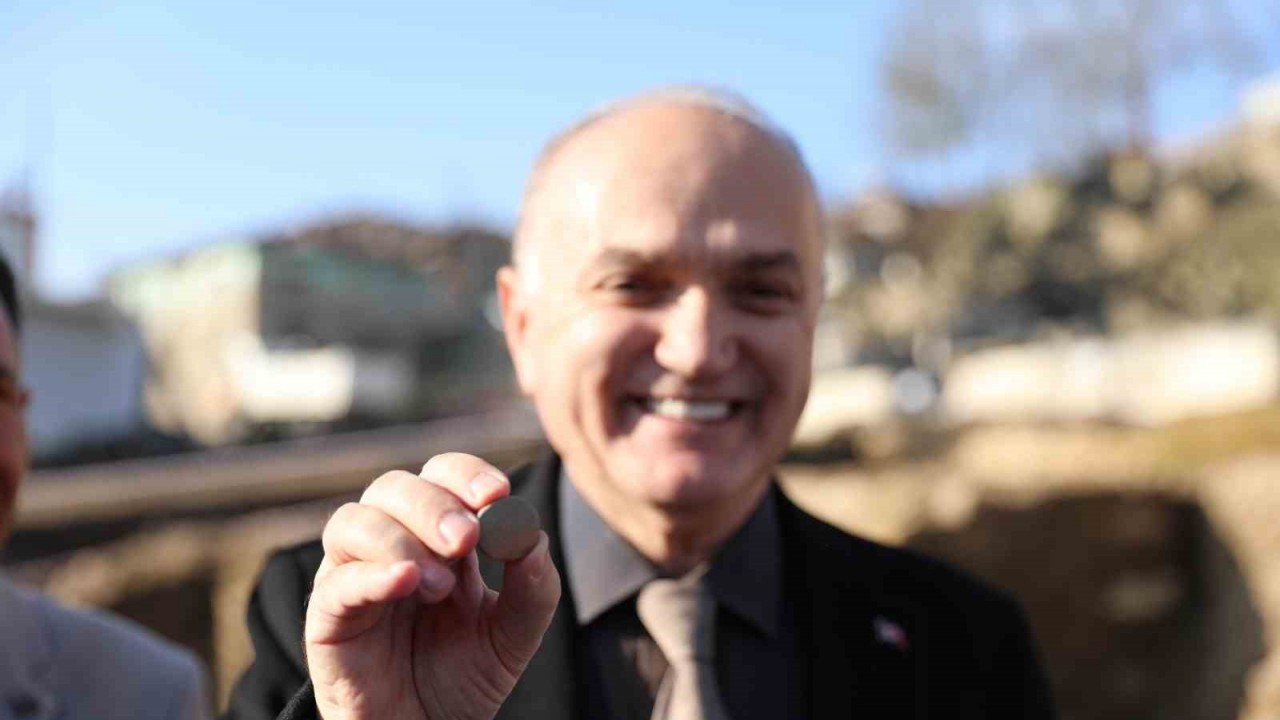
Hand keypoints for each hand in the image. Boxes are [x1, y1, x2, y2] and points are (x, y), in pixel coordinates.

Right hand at [304, 453, 561, 719]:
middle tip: (467, 538)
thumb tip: (533, 536)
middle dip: (434, 505)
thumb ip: (532, 587)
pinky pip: (335, 583)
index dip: (466, 474)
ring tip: (440, 585)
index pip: (442, 476)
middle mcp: (390, 542)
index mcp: (436, 534)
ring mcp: (353, 575)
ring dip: (400, 537)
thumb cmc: (464, 676)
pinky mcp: (327, 618)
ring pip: (352, 521)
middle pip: (395, 487)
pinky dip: (370, 574)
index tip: (497, 494)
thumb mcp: (513, 632)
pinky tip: (406, 581)